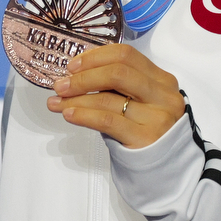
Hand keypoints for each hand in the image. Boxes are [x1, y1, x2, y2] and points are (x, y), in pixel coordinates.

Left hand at [48, 42, 184, 149]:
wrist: (165, 165)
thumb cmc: (146, 128)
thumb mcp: (139, 101)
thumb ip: (116, 86)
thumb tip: (74, 77)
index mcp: (161, 79)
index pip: (126, 55)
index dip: (95, 57)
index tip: (73, 66)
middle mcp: (162, 95)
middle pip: (117, 73)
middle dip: (83, 78)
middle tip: (61, 85)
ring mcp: (157, 117)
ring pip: (108, 99)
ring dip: (76, 99)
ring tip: (55, 103)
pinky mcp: (145, 138)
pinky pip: (108, 121)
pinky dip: (84, 115)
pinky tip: (69, 114)